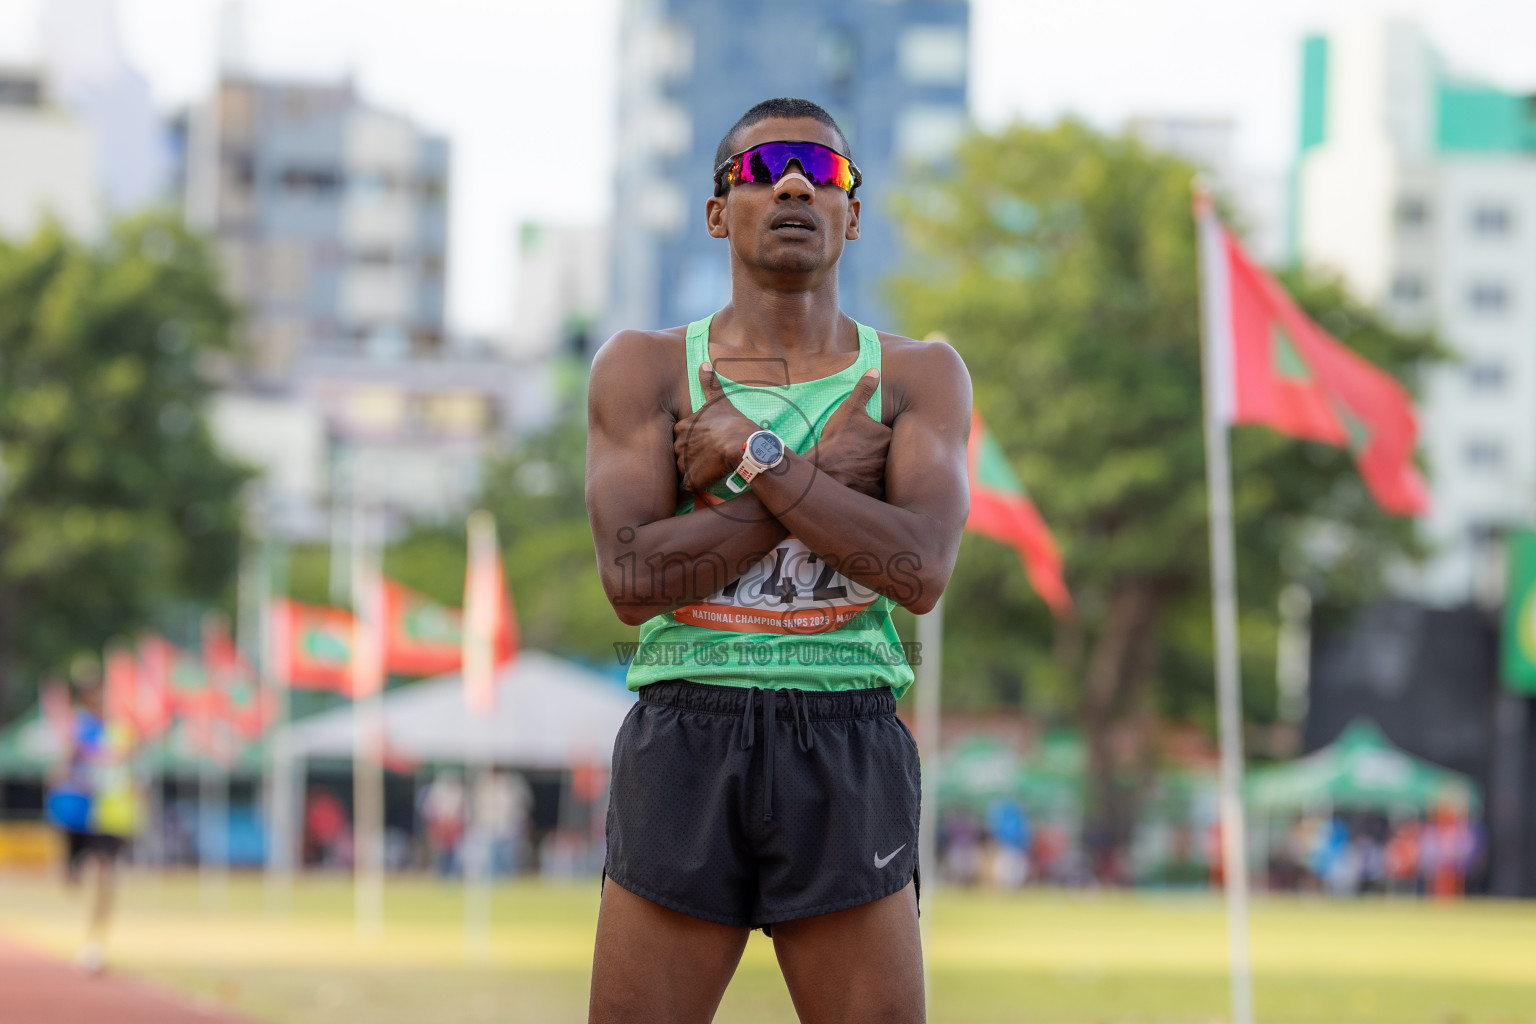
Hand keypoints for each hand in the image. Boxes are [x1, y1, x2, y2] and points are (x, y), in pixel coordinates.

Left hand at [672, 362, 758, 493]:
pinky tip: (707, 482)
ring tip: (710, 471)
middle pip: (680, 453)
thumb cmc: (733, 422)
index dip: (695, 442)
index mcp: (682, 427)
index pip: (681, 437)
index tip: (708, 444)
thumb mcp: (720, 399)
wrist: (743, 445)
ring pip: (682, 470)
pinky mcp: (690, 480)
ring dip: (693, 472)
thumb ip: (709, 382)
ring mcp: (683, 463)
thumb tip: (703, 363)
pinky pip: (686, 486)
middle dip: (691, 457)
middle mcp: (678, 444)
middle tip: (710, 458)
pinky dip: (694, 486)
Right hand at [814, 368, 890, 499]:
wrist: (822, 471)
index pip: (889, 438)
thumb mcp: (849, 410)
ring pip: (885, 475)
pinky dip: (871, 490)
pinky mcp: (876, 495)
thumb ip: (864, 389)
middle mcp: (892, 460)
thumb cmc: (836, 440)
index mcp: (889, 438)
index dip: (876, 440)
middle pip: (890, 457)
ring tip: (859, 472)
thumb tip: (875, 370)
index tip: (864, 442)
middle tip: (861, 458)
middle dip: (879, 457)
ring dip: (877, 474)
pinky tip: (858, 486)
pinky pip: (879, 492)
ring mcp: (885, 479)